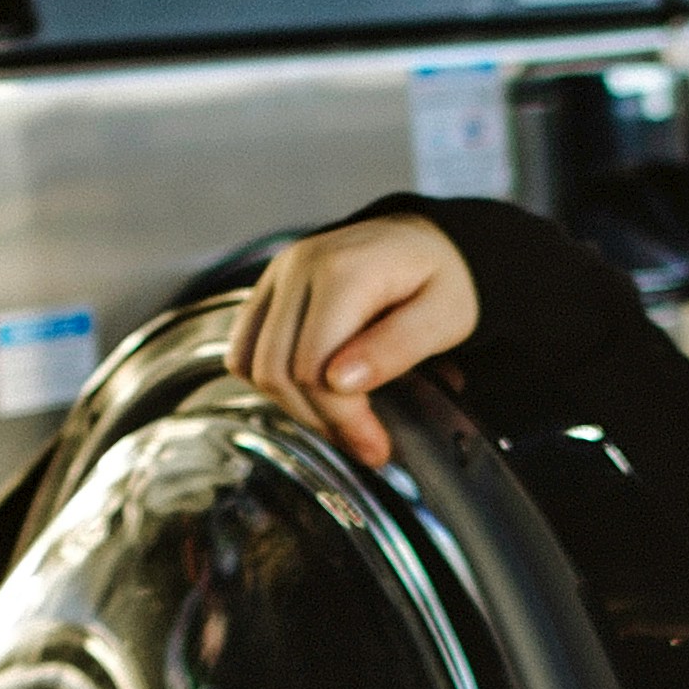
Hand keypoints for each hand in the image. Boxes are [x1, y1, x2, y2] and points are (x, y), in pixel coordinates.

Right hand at [226, 216, 481, 469]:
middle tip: (363, 443)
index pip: (313, 367)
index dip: (342, 419)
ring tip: (340, 420)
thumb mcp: (445, 316)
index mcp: (343, 271)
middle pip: (276, 369)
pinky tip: (312, 391)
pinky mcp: (269, 288)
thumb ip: (396, 346)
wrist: (429, 241)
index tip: (376, 448)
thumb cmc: (444, 279)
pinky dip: (269, 380)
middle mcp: (299, 267)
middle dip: (319, 420)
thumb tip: (340, 383)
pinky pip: (243, 347)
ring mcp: (278, 274)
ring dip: (292, 405)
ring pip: (252, 363)